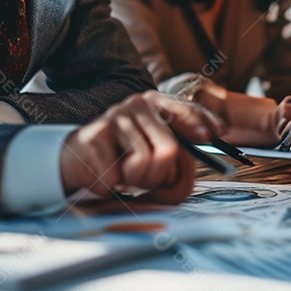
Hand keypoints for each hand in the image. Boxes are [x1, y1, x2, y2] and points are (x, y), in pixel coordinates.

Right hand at [60, 91, 224, 204]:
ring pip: (143, 164)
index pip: (185, 110)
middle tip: (148, 183)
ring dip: (136, 182)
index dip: (201, 123)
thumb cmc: (125, 160)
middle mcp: (137, 105)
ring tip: (125, 176)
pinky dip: (113, 185)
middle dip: (162, 177)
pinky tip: (105, 173)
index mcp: (157, 105)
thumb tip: (185, 175)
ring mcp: (114, 117)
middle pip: (169, 150)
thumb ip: (180, 167)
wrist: (78, 159)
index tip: (212, 135)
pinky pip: (116, 176)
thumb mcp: (158, 160)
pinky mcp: (93, 136)